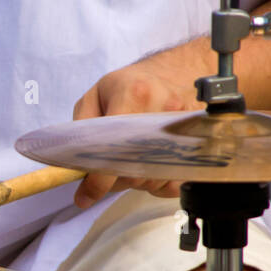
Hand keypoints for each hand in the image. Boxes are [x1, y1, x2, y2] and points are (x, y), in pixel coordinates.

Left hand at [71, 55, 197, 206]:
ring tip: (128, 162)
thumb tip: (73, 163)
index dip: (98, 179)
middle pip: (136, 170)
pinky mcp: (197, 145)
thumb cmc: (127, 86)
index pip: (115, 148)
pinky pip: (174, 182)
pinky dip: (157, 183)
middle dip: (114, 181)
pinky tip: (149, 166)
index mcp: (135, 94)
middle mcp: (165, 111)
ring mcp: (186, 129)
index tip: (85, 195)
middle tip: (104, 174)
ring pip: (155, 178)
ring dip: (136, 181)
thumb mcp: (94, 97)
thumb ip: (81, 127)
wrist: (167, 75)